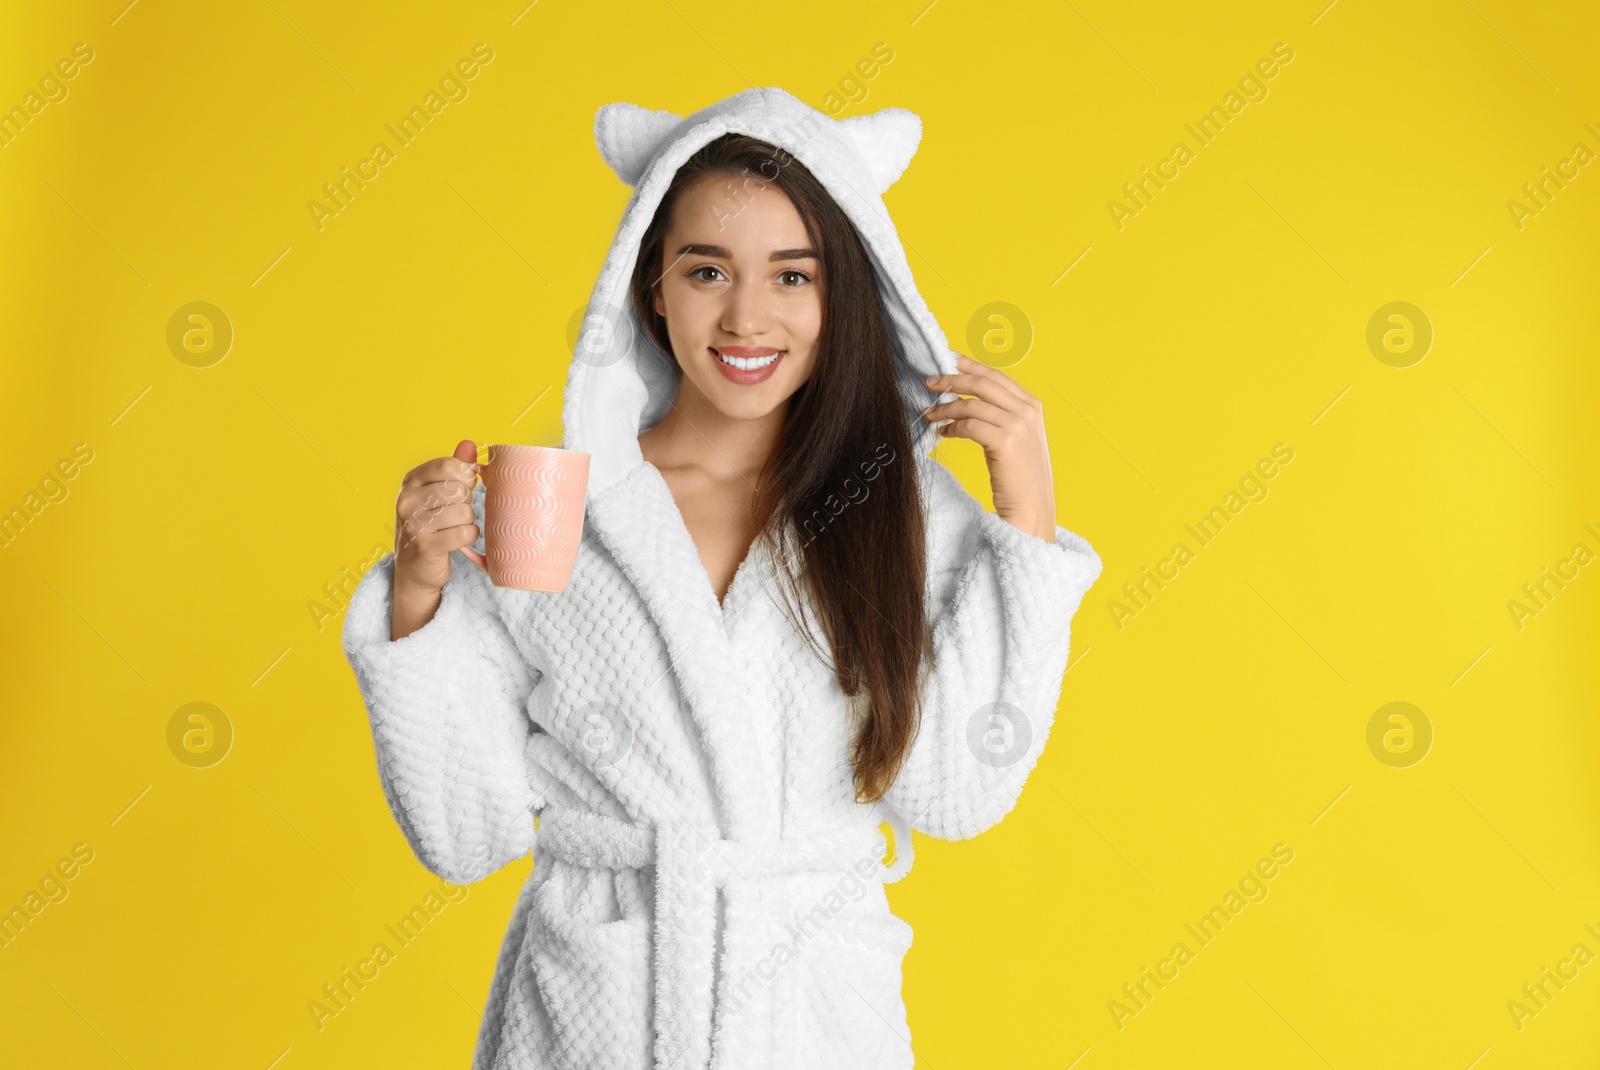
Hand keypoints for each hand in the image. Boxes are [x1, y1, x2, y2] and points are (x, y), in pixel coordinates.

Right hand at [391, 440, 480, 638]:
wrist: (414, 568)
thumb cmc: (432, 524)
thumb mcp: (438, 492)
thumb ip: (455, 467)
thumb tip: (470, 444)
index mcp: (411, 481)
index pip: (449, 465)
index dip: (465, 477)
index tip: (462, 488)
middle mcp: (407, 499)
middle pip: (459, 489)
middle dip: (466, 502)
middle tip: (454, 513)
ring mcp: (414, 523)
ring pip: (465, 511)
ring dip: (467, 521)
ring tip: (453, 527)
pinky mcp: (426, 546)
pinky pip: (466, 532)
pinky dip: (469, 536)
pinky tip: (457, 539)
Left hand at [924, 353, 1057, 541]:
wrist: (1032, 510)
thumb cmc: (1019, 477)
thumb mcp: (1017, 438)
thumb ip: (1000, 415)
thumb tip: (965, 398)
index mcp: (1032, 405)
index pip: (995, 375)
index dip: (969, 366)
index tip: (947, 359)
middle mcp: (1028, 411)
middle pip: (982, 384)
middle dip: (952, 379)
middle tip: (929, 382)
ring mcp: (1019, 426)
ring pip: (972, 405)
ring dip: (946, 407)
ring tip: (929, 413)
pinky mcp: (1006, 443)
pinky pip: (970, 426)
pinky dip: (952, 427)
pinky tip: (941, 432)